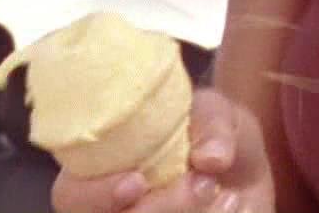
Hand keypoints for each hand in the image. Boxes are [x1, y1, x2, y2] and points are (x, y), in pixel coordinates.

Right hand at [50, 88, 275, 212]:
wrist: (249, 177)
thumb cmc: (215, 139)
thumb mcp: (219, 114)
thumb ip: (212, 124)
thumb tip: (210, 159)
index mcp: (101, 168)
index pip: (70, 195)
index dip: (94, 195)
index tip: (136, 181)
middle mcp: (110, 208)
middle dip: (160, 206)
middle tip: (205, 182)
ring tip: (229, 197)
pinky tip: (233, 206)